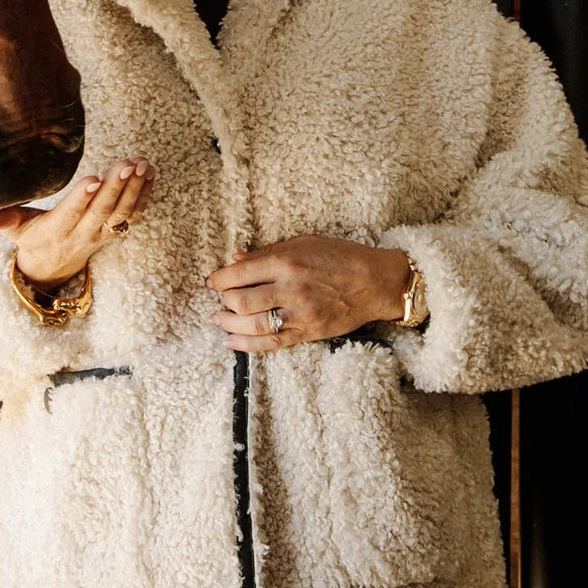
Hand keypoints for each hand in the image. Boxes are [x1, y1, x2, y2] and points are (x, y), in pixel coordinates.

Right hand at [0, 161, 154, 289]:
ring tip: (141, 163)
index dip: (81, 199)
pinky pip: (134, 214)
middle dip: (116, 187)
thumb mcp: (12, 230)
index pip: (70, 214)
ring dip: (134, 188)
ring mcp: (102, 235)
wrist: (53, 268)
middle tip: (126, 163)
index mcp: (55, 231)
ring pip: (122, 213)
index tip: (93, 179)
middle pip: (102, 212)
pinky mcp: (115, 231)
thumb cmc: (31, 240)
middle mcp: (82, 235)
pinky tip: (150, 172)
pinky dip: (144, 194)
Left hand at [206, 234, 408, 352]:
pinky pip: (271, 343)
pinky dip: (247, 345)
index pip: (239, 274)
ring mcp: (299, 314)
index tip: (212, 281)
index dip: (219, 279)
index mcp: (286, 262)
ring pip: (252, 325)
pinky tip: (231, 341)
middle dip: (222, 302)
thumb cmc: (340, 256)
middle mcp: (290, 289)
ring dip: (228, 324)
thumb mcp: (304, 242)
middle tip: (219, 300)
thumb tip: (236, 258)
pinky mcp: (307, 333)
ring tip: (219, 319)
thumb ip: (268, 252)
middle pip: (240, 301)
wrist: (375, 282)